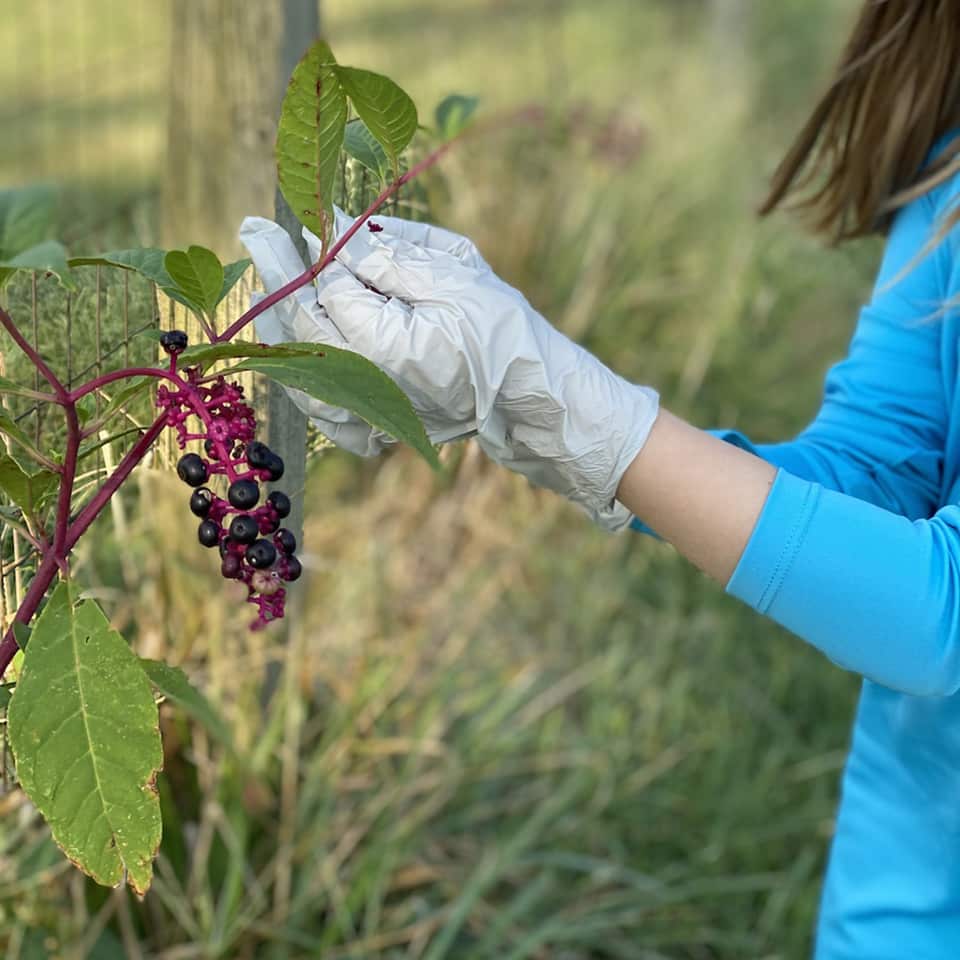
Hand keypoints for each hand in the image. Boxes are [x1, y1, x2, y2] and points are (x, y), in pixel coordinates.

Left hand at [240, 212, 659, 530]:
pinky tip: (286, 348)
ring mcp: (365, 413)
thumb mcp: (456, 276)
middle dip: (277, 273)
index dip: (309, 252)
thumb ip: (389, 255)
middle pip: (300, 324)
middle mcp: (363, 384)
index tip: (288, 217)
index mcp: (383, 344)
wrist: (529, 398)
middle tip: (255, 230)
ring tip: (263, 281)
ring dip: (275, 322)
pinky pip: (319, 404)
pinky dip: (298, 374)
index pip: (327, 288)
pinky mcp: (373, 428)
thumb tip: (332, 232)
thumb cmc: (503, 333)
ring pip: (297, 366)